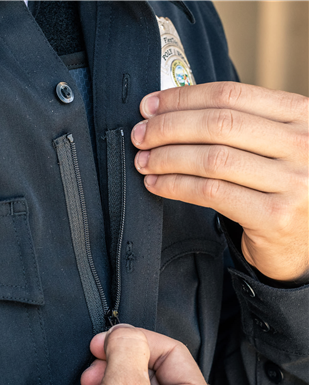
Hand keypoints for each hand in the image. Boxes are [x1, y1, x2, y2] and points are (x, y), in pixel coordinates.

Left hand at [131, 82, 308, 282]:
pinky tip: (157, 184)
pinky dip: (176, 186)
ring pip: (211, 159)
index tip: (149, 106)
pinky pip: (210, 193)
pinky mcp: (274, 215)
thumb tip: (171, 110)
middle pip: (218, 124)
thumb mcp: (272, 147)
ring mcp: (293, 181)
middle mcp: (303, 144)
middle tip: (140, 135)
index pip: (230, 95)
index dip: (182, 98)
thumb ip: (239, 126)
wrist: (304, 242)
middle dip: (168, 127)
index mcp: (301, 115)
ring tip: (143, 161)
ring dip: (167, 158)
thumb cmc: (277, 188)